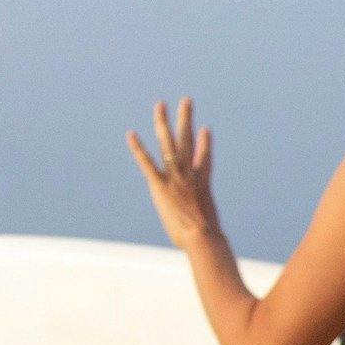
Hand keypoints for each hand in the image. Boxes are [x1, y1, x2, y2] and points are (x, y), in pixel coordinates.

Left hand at [126, 97, 222, 253]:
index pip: (204, 158)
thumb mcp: (210, 230)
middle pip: (187, 140)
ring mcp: (175, 178)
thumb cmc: (208, 240)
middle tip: (186, 101)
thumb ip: (208, 227)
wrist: (202, 237)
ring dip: (163, 122)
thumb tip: (214, 243)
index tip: (205, 130)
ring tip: (160, 105)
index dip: (205, 144)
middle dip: (186, 119)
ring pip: (168, 143)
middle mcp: (189, 174)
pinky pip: (147, 163)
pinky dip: (138, 149)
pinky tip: (131, 135)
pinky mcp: (160, 186)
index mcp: (202, 183)